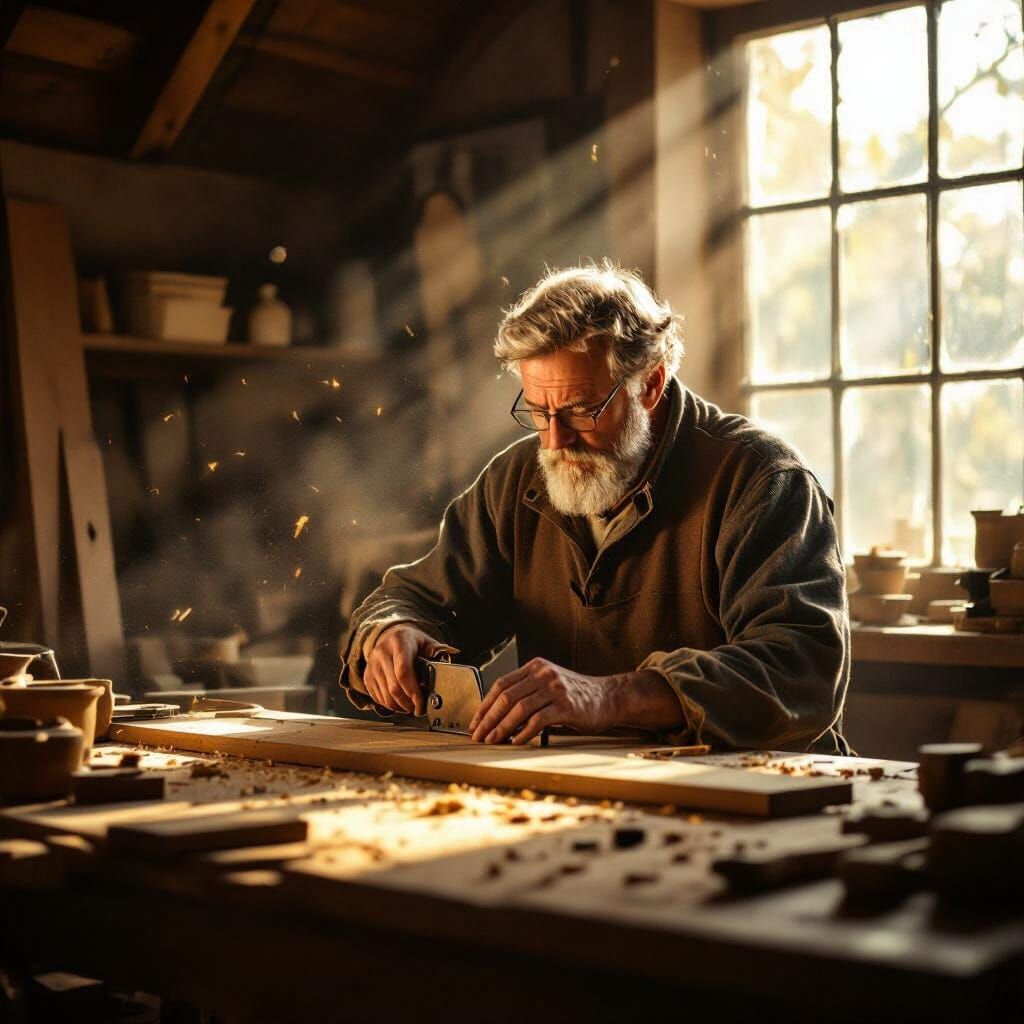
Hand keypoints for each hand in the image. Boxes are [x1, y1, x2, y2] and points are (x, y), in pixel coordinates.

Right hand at [362, 624, 445, 715]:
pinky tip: (399, 703)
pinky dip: (389, 705)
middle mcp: (382, 652)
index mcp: (399, 642)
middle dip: (408, 702)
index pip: (403, 671)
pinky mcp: (367, 675)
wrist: (388, 635)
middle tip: (418, 708)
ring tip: (410, 707)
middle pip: (394, 687)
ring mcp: (372, 665)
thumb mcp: (425, 640)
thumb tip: (445, 661)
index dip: (412, 690)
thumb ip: (435, 651)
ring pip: (385, 695)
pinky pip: (377, 697)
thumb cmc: (410, 641)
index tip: (421, 702)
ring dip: (399, 706)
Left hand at [469, 658, 621, 744]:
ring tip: (492, 741)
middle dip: (488, 719)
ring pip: (519, 709)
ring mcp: (555, 689)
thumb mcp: (548, 685)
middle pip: (506, 696)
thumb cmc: (575, 696)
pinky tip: (516, 742)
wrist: (608, 697)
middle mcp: (543, 674)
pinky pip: (538, 720)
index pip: (501, 684)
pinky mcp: (566, 706)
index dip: (484, 705)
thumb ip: (526, 693)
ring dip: (501, 728)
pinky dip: (523, 733)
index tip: (475, 723)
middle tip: (478, 736)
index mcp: (535, 667)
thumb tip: (496, 717)